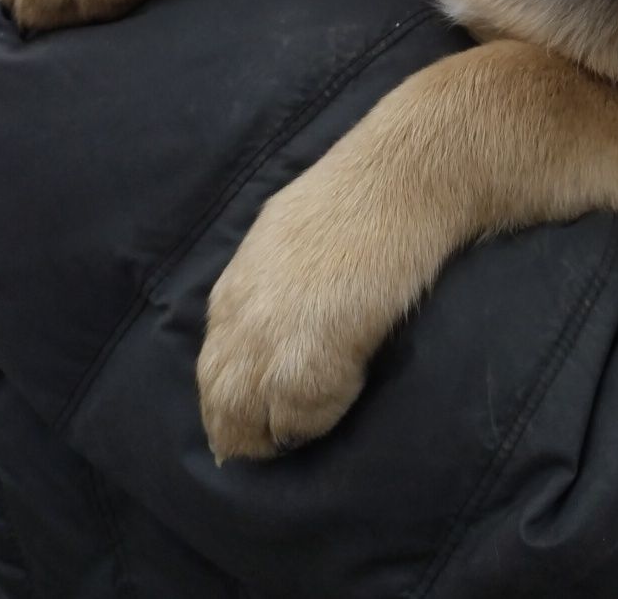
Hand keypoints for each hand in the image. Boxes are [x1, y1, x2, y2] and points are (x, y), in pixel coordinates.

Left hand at [197, 133, 445, 462]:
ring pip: (246, 425)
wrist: (401, 180)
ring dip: (279, 434)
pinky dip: (319, 422)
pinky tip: (348, 397)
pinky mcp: (301, 367)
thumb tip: (286, 318)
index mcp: (235, 290)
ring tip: (315, 428)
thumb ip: (275, 283)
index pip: (215, 367)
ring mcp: (264, 346)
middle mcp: (237, 322)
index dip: (239, 395)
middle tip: (287, 438)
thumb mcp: (292, 237)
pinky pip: (297, 423)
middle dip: (248, 429)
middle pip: (221, 405)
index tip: (263, 412)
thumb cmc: (364, 195)